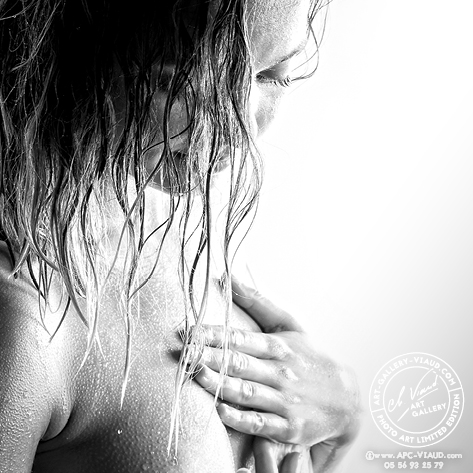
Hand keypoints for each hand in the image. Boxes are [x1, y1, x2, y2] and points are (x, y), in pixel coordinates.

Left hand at [192, 278, 359, 470]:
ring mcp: (285, 400)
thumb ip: (259, 303)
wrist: (348, 398)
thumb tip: (230, 278)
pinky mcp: (289, 427)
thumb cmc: (310, 358)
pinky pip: (261, 423)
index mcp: (278, 346)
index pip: (241, 337)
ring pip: (247, 391)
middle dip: (210, 356)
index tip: (189, 330)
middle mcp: (280, 372)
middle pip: (240, 363)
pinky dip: (240, 418)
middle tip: (184, 351)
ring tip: (195, 374)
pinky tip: (219, 410)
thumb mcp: (290, 326)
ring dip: (220, 384)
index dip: (214, 333)